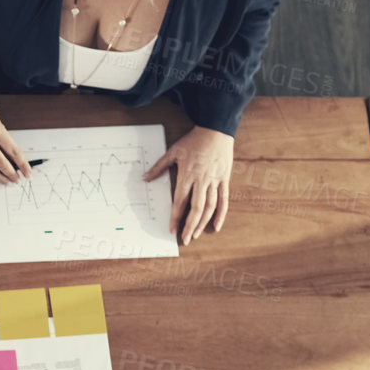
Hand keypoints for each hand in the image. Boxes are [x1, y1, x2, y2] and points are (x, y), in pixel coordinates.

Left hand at [147, 126, 233, 245]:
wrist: (216, 129)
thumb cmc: (194, 141)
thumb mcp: (173, 152)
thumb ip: (159, 167)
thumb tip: (144, 178)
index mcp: (187, 175)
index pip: (180, 202)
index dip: (176, 217)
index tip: (172, 230)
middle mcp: (202, 181)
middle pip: (196, 208)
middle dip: (190, 226)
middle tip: (185, 239)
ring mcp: (214, 181)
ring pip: (210, 207)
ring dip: (203, 223)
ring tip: (196, 234)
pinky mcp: (225, 179)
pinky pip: (224, 200)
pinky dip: (221, 214)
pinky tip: (216, 225)